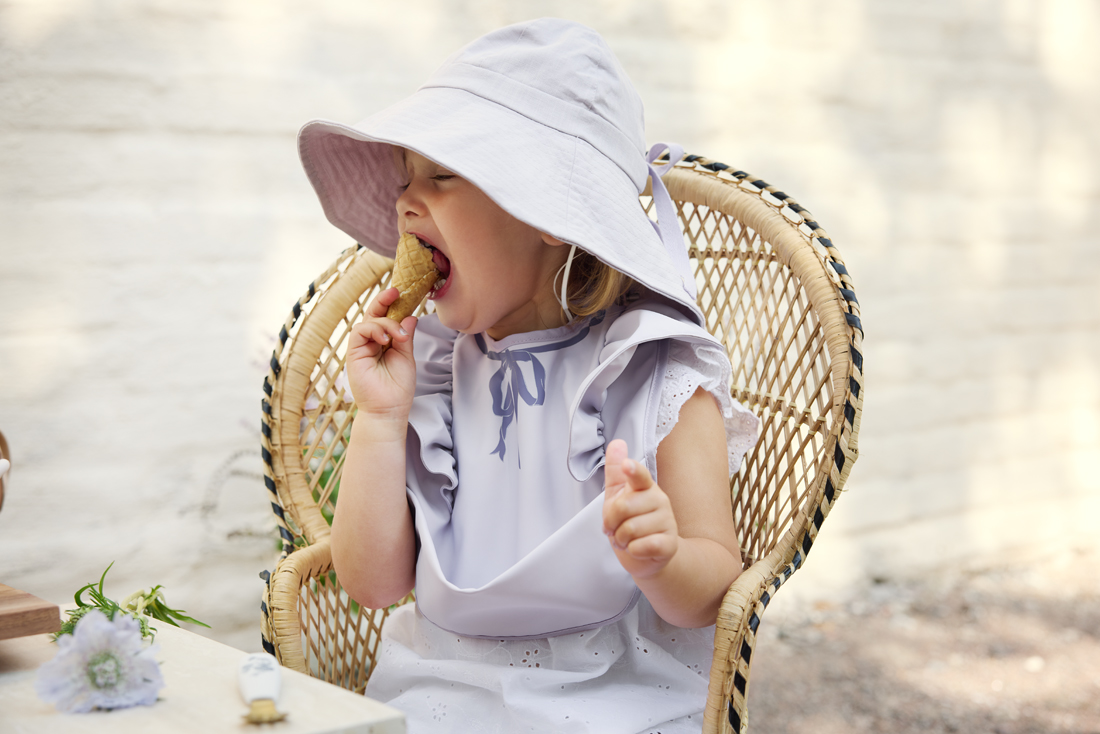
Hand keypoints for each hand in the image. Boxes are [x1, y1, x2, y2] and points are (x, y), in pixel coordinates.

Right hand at [345, 287, 418, 417]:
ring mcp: (362, 347)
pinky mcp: (354, 353)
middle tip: (396, 292)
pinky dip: (374, 330)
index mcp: (385, 343)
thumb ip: (405, 336)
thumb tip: (410, 316)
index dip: (392, 305)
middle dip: (383, 300)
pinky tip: (386, 340)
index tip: (402, 294)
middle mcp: (371, 343)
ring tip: (398, 338)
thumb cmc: (398, 388)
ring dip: (386, 324)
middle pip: (373, 314)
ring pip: (369, 321)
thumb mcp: (406, 357)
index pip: (386, 318)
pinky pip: (360, 331)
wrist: (389, 409)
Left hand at [601, 438, 679, 579]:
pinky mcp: (669, 544)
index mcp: (645, 487)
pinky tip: (637, 548)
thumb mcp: (619, 495)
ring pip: (630, 529)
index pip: (640, 476)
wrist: (648, 556)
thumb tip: (617, 442)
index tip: (627, 466)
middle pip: (623, 507)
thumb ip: (616, 470)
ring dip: (621, 539)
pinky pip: (642, 546)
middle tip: (615, 528)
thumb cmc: (632, 522)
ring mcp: (667, 522)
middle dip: (611, 522)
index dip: (633, 471)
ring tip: (626, 539)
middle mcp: (659, 500)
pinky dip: (632, 550)